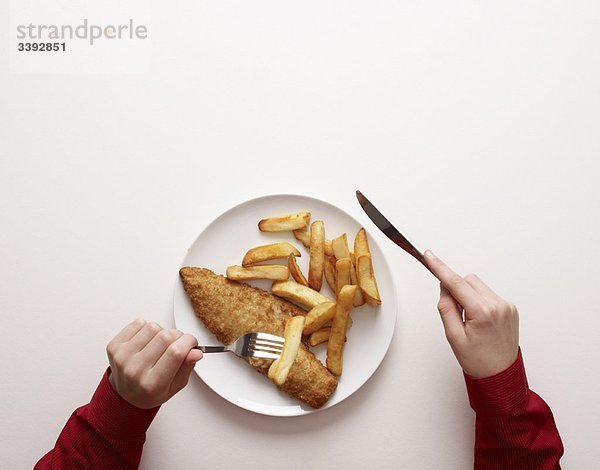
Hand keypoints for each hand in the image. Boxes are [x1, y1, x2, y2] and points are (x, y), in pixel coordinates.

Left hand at [106, 319, 202, 408]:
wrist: (125, 396)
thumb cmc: (151, 391)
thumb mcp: (176, 385)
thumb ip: (187, 366)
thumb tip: (196, 351)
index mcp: (153, 383)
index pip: (175, 352)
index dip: (188, 342)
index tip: (192, 342)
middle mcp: (135, 370)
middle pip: (165, 337)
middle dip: (177, 336)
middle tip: (177, 344)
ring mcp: (122, 357)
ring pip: (153, 327)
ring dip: (161, 332)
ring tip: (159, 345)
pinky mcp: (114, 346)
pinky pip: (138, 323)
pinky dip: (147, 328)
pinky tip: (147, 341)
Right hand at [424, 250, 518, 377]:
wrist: (500, 375)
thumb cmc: (477, 360)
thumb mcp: (453, 336)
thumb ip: (446, 307)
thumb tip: (445, 287)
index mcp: (482, 312)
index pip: (456, 283)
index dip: (440, 268)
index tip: (429, 256)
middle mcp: (498, 305)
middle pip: (468, 280)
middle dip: (457, 290)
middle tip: (455, 313)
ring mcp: (506, 306)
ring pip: (478, 285)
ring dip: (469, 295)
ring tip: (470, 320)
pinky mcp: (510, 308)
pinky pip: (488, 294)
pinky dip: (479, 301)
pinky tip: (480, 321)